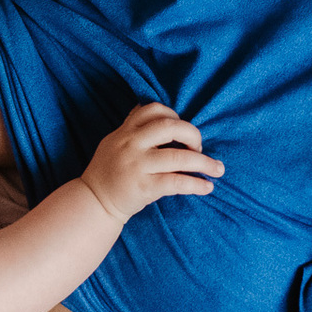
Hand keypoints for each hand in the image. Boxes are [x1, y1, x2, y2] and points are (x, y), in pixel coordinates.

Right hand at [82, 102, 223, 222]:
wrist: (93, 202)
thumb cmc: (109, 172)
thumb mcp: (114, 142)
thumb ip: (134, 129)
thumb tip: (158, 112)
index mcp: (125, 131)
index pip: (153, 109)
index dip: (174, 115)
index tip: (182, 130)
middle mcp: (130, 145)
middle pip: (170, 127)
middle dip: (193, 135)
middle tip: (200, 148)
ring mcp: (137, 166)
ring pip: (178, 158)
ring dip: (204, 163)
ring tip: (218, 169)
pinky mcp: (143, 187)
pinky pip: (176, 183)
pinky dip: (196, 184)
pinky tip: (207, 187)